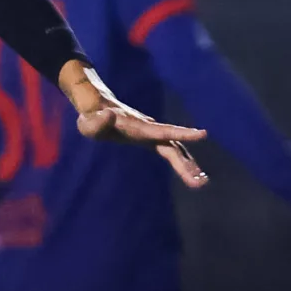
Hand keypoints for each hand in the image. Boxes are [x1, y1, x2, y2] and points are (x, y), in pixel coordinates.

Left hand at [57, 60, 208, 187]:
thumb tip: (108, 115)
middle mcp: (149, 130)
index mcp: (138, 127)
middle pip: (173, 147)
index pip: (162, 131)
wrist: (98, 108)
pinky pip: (171, 152)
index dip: (181, 133)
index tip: (202, 134)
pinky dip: (182, 162)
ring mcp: (151, 134)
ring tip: (201, 182)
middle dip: (187, 164)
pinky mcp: (151, 140)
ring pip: (175, 150)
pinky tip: (192, 174)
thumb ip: (96, 121)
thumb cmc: (90, 117)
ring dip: (188, 165)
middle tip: (201, 182)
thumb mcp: (87, 122)